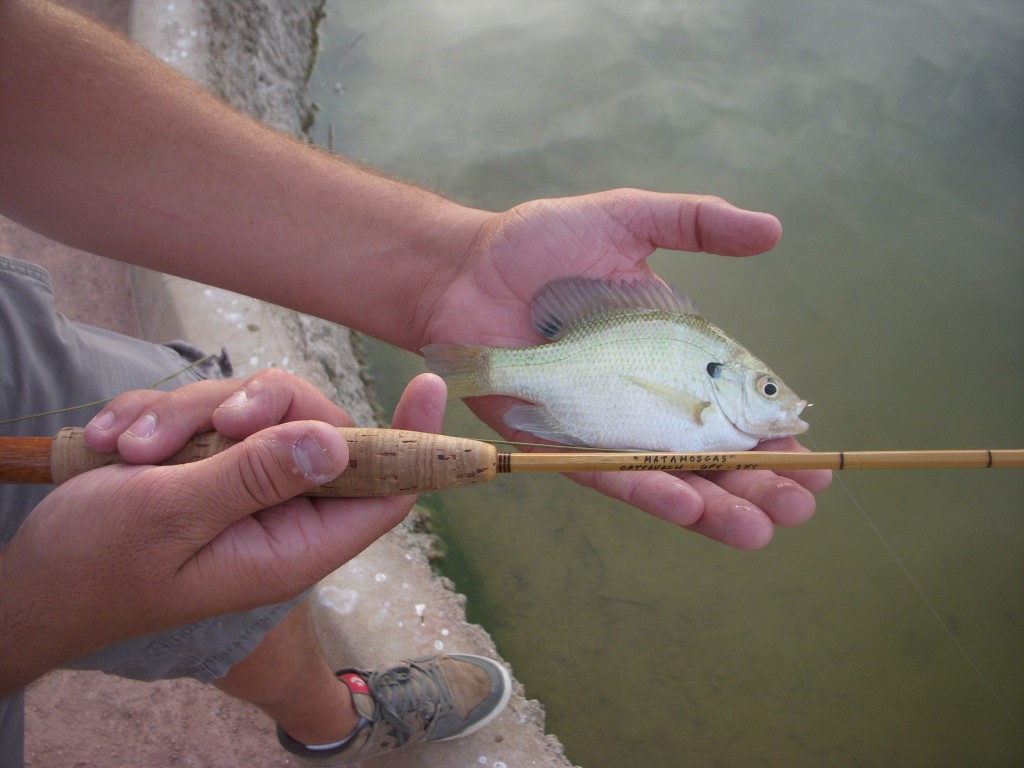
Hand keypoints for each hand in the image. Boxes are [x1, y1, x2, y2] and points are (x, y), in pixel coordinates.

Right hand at [0, 370, 445, 691]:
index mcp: (289, 545)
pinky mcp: (205, 464)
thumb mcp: (171, 518)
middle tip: (205, 424)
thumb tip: (339, 444)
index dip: (412, 442)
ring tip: (130, 447)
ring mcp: (241, 486)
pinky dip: (160, 416)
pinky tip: (115, 441)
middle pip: (317, 429)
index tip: (430, 383)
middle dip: (259, 408)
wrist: (27, 584)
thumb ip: (255, 479)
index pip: (382, 493)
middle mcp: (277, 514)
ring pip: (256, 410)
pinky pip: (204, 412)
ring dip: (188, 414)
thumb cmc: (92, 568)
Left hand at [419, 190, 831, 548]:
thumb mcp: (627, 220)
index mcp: (673, 353)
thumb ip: (696, 224)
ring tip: (762, 528)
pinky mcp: (563, 443)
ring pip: (671, 476)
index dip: (774, 432)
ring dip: (717, 505)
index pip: (734, 404)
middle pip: (713, 452)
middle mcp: (647, 397)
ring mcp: (607, 425)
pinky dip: (649, 489)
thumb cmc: (540, 245)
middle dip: (761, 482)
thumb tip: (774, 230)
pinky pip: (611, 473)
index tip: (816, 453)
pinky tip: (691, 507)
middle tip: (802, 506)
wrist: (463, 274)